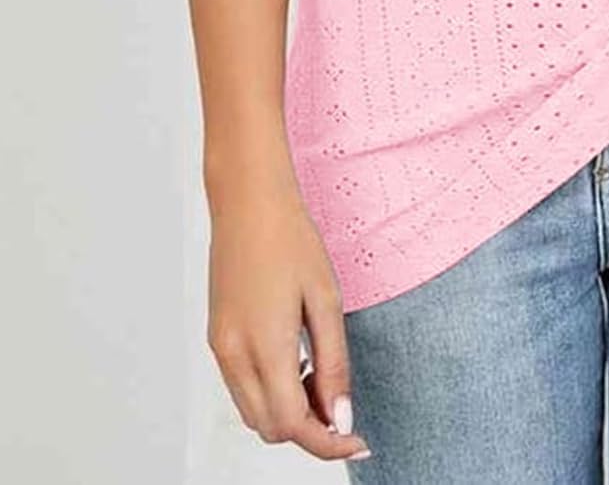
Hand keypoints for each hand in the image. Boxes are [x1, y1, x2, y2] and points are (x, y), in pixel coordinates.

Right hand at [206, 165, 371, 462]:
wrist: (248, 201)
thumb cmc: (290, 239)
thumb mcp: (326, 299)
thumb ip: (333, 364)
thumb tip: (341, 417)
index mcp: (264, 346)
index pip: (293, 425)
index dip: (328, 442)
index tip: (357, 439)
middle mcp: (233, 355)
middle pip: (270, 428)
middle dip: (309, 428)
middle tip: (341, 401)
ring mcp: (220, 347)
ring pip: (253, 412)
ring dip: (287, 411)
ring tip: (318, 374)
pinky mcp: (216, 337)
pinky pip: (241, 387)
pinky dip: (269, 391)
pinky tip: (294, 360)